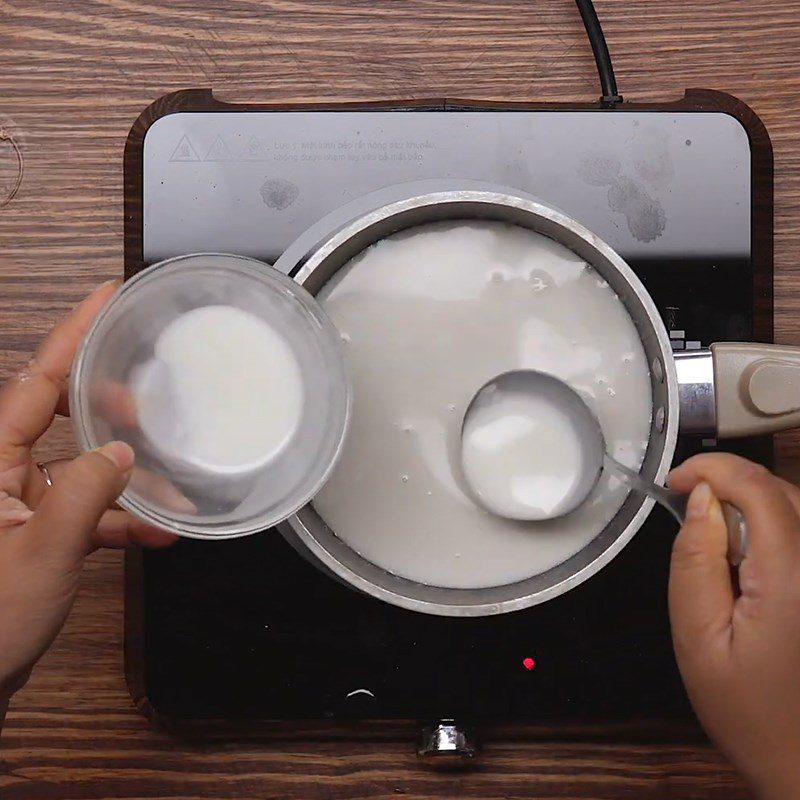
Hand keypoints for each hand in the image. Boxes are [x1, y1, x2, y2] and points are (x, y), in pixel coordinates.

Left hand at [0, 282, 175, 705]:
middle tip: (152, 402)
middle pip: (59, 414)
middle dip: (110, 406)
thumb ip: (85, 495)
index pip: (35, 383)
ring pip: (80, 465)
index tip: (107, 297)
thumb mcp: (42, 554)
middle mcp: (1, 471)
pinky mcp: (36, 532)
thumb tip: (123, 453)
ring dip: (126, 474)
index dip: (73, 335)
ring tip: (173, 476)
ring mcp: (19, 502)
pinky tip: (159, 530)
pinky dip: (121, 517)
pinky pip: (85, 510)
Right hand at [668, 453, 799, 799]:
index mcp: (792, 579)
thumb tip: (701, 499)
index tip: (674, 483)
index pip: (760, 489)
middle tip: (688, 511)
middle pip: (783, 491)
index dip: (713, 469)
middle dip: (730, 485)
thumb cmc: (748, 709)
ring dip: (753, 506)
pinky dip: (775, 529)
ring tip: (719, 543)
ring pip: (798, 508)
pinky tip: (753, 563)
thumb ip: (695, 561)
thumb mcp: (697, 637)